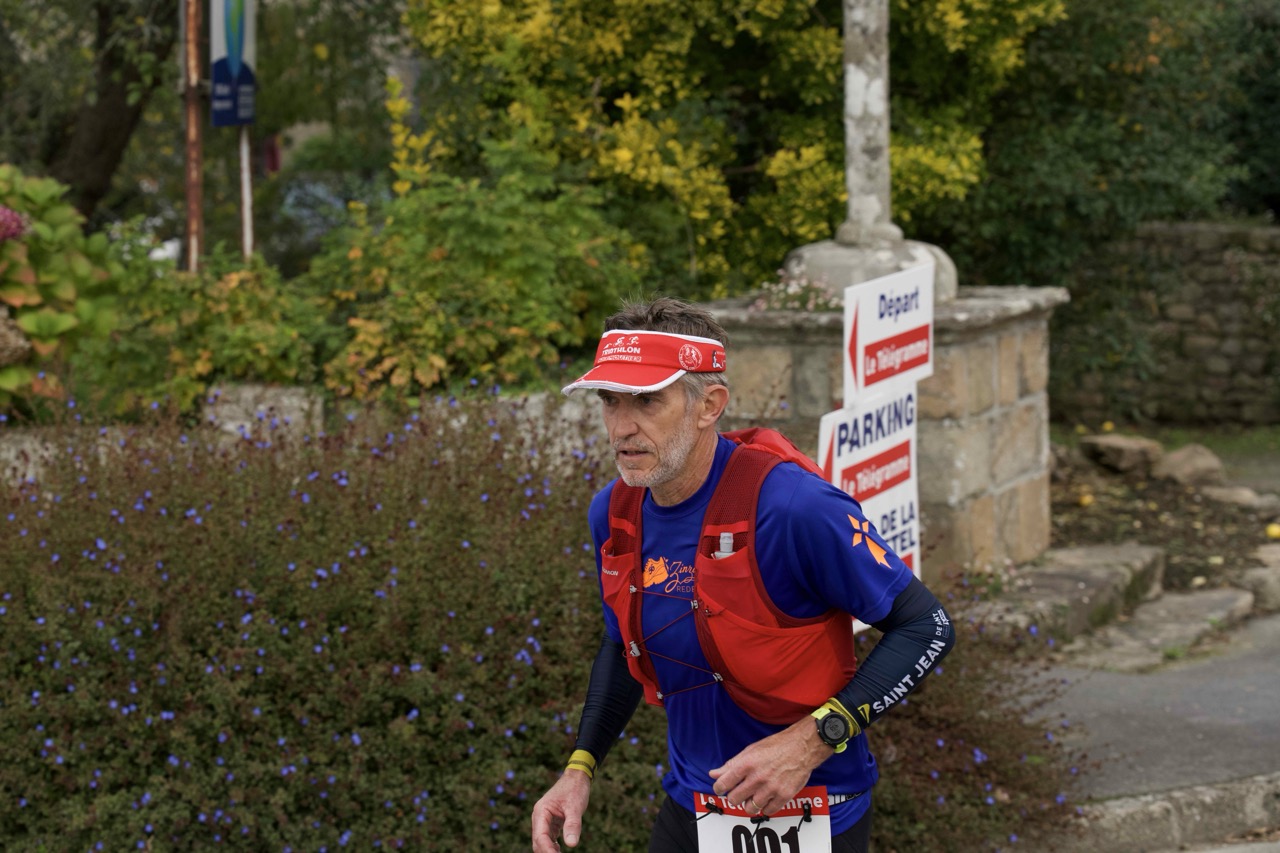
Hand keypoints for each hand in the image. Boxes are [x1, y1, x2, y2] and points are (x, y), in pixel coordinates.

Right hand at [531, 769, 591, 851]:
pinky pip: (548, 837)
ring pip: (542, 840)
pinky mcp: (551, 821)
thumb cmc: (575, 789)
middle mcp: (539, 816)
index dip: (547, 850)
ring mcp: (544, 819)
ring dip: (549, 850)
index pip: (540, 836)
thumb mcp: (575, 806)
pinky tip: (559, 851)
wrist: (577, 777)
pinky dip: (552, 846)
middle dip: (546, 852)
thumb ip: (573, 825)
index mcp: (541, 811)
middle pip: (538, 841)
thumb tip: (571, 845)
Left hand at [708, 716, 831, 815]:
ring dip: (749, 804)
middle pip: (734, 799)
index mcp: (746, 764)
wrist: (801, 747)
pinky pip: (768, 811)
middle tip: (739, 792)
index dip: (719, 788)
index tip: (721, 789)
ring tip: (753, 796)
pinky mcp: (784, 796)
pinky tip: (766, 799)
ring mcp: (771, 788)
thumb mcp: (750, 751)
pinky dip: (765, 807)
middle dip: (734, 797)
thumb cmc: (776, 747)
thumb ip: (731, 764)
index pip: (723, 784)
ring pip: (750, 808)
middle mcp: (757, 778)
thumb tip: (714, 773)